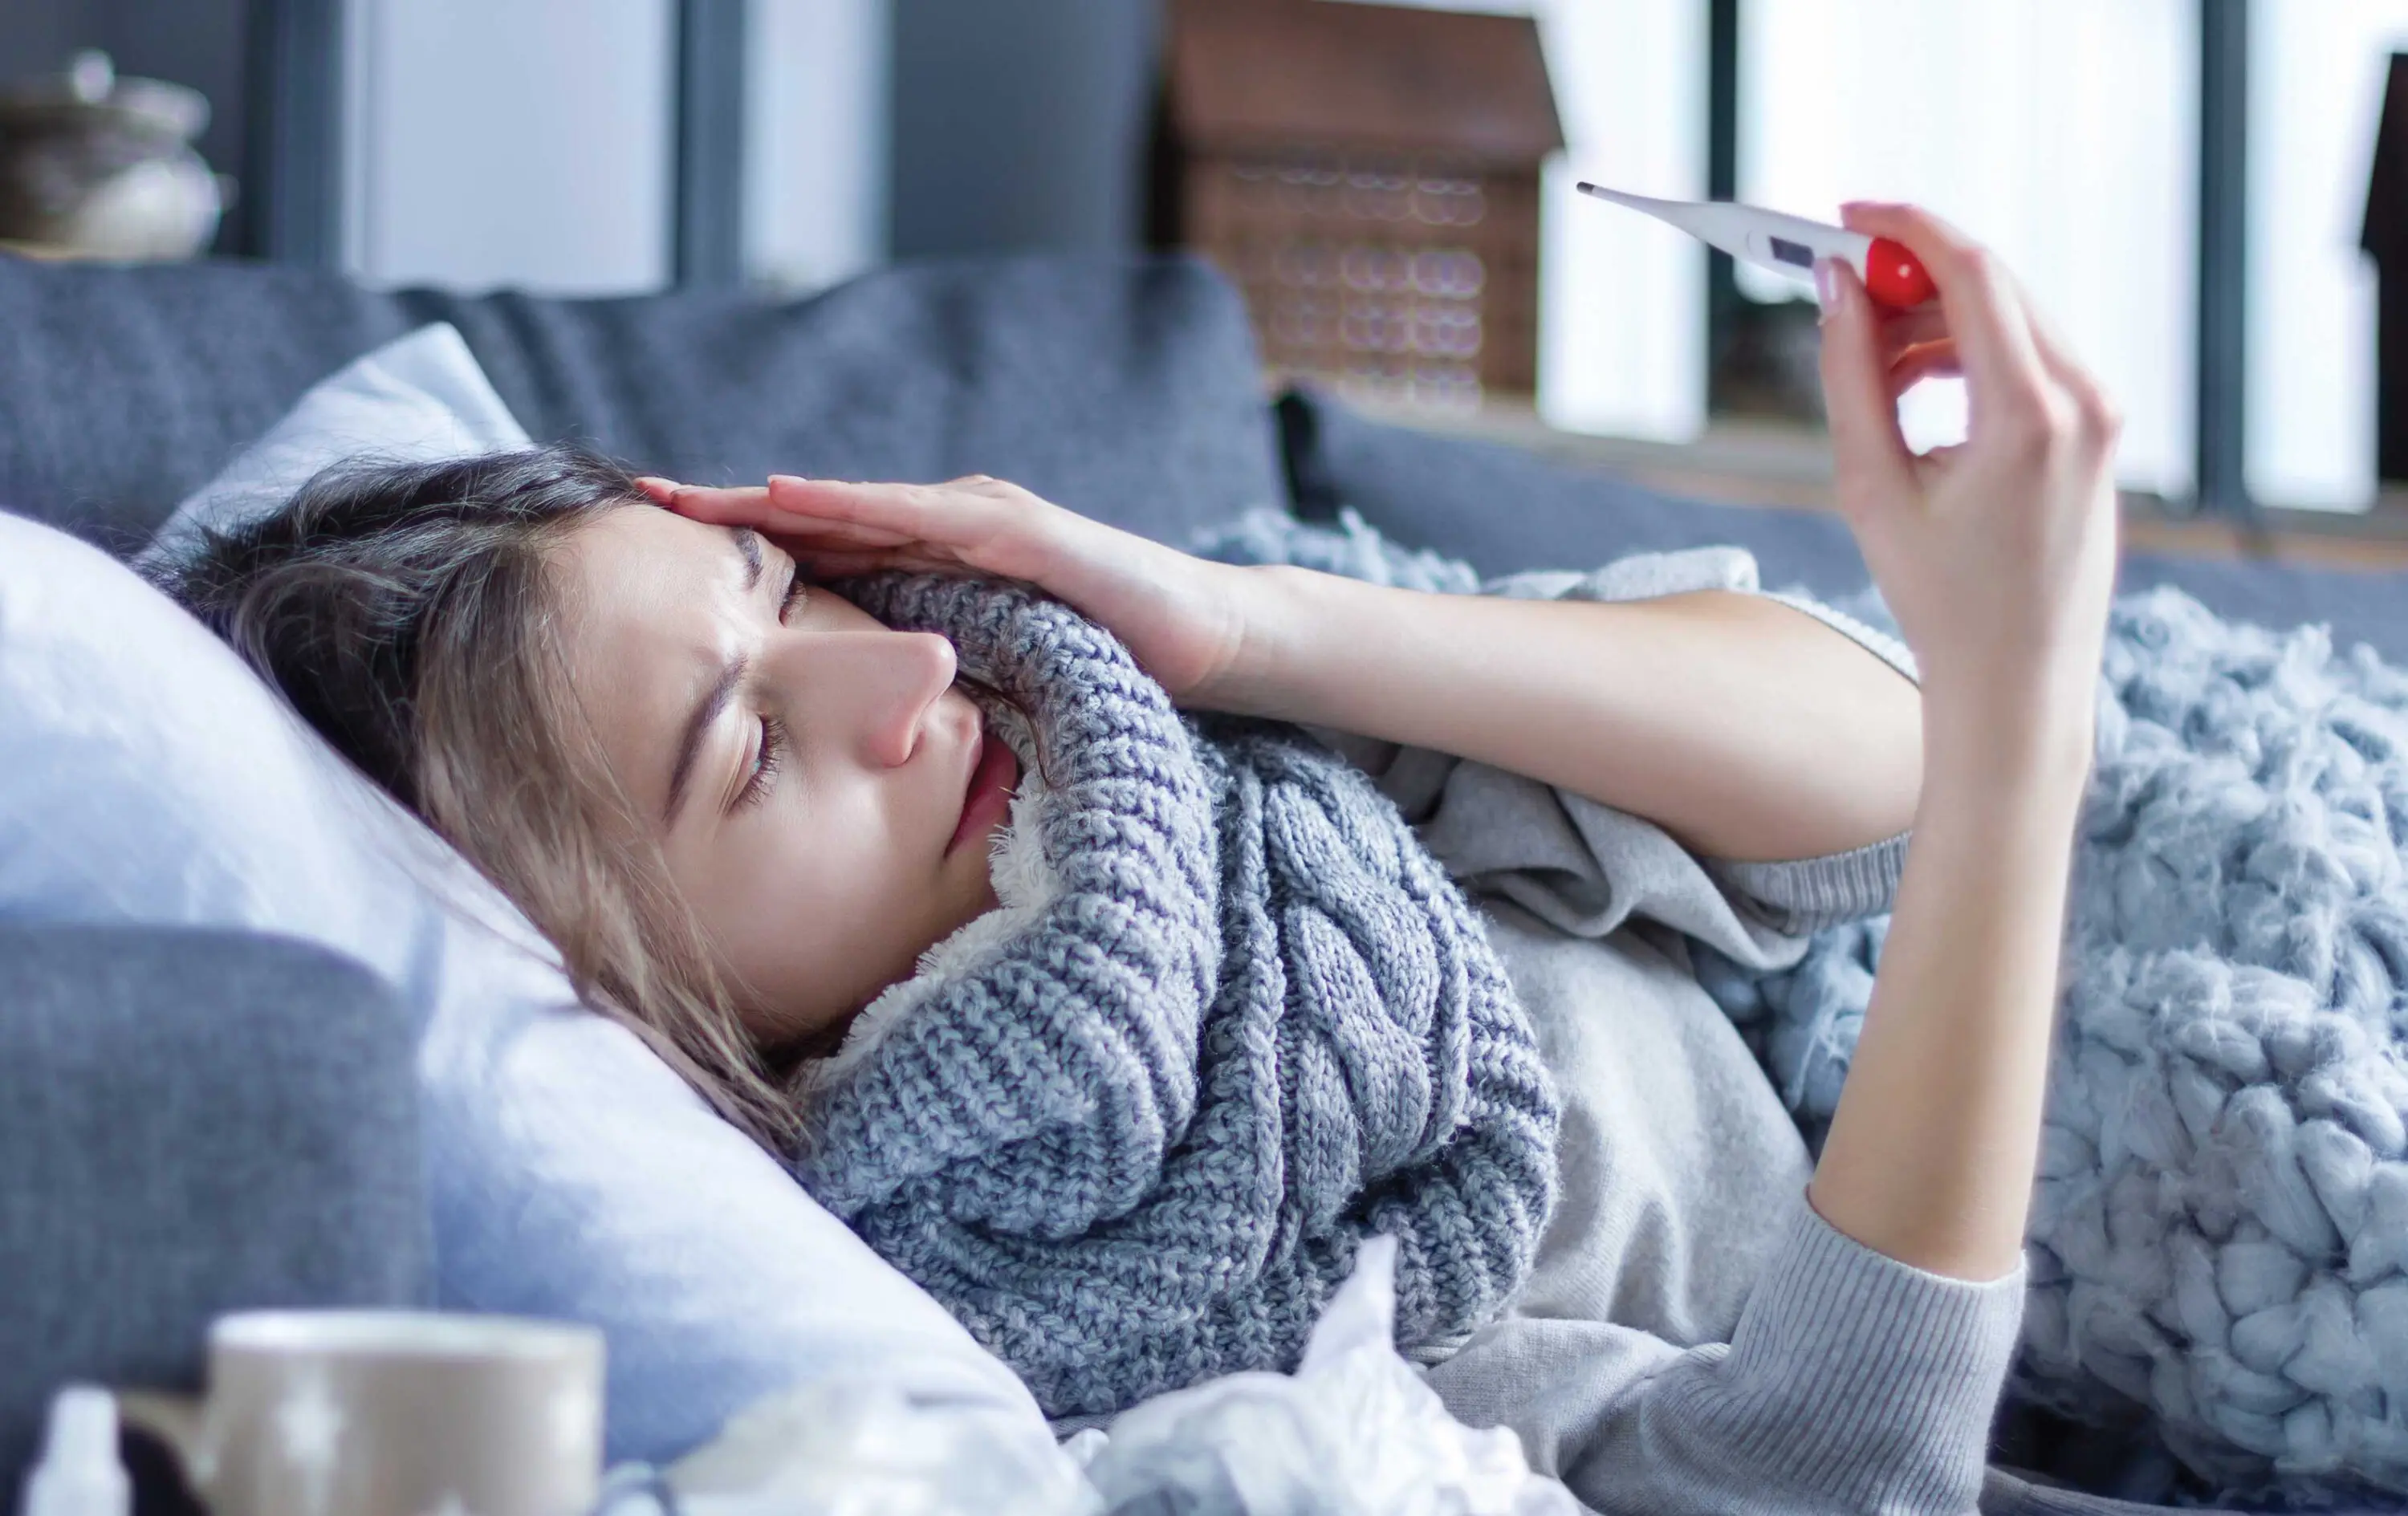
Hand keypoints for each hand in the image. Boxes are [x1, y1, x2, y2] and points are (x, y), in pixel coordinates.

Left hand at [636, 473, 1263, 703]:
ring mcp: (987, 523)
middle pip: (822, 516)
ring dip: (775, 499)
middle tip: (642, 498)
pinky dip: (860, 507)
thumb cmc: (1102, 659)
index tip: (657, 548)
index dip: (742, 546)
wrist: (1208, 641)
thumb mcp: (992, 674)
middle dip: (732, 509)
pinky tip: (800, 501)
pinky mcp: (1026, 538)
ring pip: (860, 506)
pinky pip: (929, 520)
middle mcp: (949, 528)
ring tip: (697, 497)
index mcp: (934, 565)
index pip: (824, 551)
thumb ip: (929, 678)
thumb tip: (858, 730)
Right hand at [1817, 203, 2120, 765]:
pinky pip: (2031, 358)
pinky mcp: (2099, 431)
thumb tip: (1839, 289)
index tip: (1847, 217)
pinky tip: (1915, 397)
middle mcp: (2084, 400)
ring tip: (1870, 372)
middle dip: (1911, 275)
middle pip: (1993, 285)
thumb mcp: (1871, 486)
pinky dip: (1968, 355)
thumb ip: (1851, 375)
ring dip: (1934, 322)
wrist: (2018, 679)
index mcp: (2030, 413)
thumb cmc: (1940, 599)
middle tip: (1840, 291)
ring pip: (2010, 319)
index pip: (1973, 271)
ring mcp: (2102, 415)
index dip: (1904, 228)